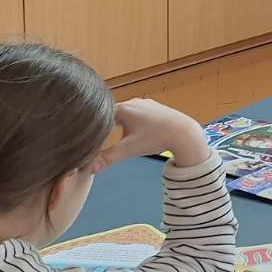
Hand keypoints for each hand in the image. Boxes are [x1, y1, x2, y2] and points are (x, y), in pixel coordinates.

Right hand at [93, 98, 207, 171]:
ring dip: (117, 123)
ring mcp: (144, 103)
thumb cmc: (155, 138)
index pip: (98, 116)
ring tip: (111, 136)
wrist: (184, 132)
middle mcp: (132, 102)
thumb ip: (108, 158)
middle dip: (103, 127)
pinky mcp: (153, 107)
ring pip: (123, 113)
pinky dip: (130, 121)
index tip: (87, 140)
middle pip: (110, 114)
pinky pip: (135, 112)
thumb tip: (90, 169)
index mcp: (122, 109)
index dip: (92, 128)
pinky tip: (130, 130)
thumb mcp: (129, 149)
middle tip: (97, 140)